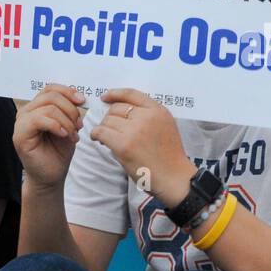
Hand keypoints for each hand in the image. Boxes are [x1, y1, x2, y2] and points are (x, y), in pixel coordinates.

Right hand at [14, 85, 84, 188]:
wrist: (52, 175)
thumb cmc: (58, 151)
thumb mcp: (68, 125)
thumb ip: (69, 109)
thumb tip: (78, 96)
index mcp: (36, 107)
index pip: (50, 88)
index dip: (68, 91)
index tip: (83, 101)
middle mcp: (26, 112)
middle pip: (51, 96)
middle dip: (71, 109)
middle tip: (79, 126)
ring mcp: (20, 123)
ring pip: (48, 108)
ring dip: (66, 121)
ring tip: (73, 135)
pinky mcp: (19, 135)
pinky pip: (39, 120)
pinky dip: (56, 125)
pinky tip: (64, 135)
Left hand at [89, 89, 194, 206]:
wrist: (174, 177)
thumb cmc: (169, 156)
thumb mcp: (166, 126)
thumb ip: (148, 116)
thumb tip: (120, 112)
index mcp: (158, 111)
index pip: (131, 94)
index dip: (115, 93)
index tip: (105, 97)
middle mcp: (146, 117)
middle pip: (116, 108)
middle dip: (110, 117)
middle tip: (110, 128)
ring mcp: (135, 130)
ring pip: (108, 120)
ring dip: (104, 128)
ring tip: (106, 137)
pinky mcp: (124, 145)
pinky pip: (101, 132)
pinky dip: (96, 134)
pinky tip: (97, 139)